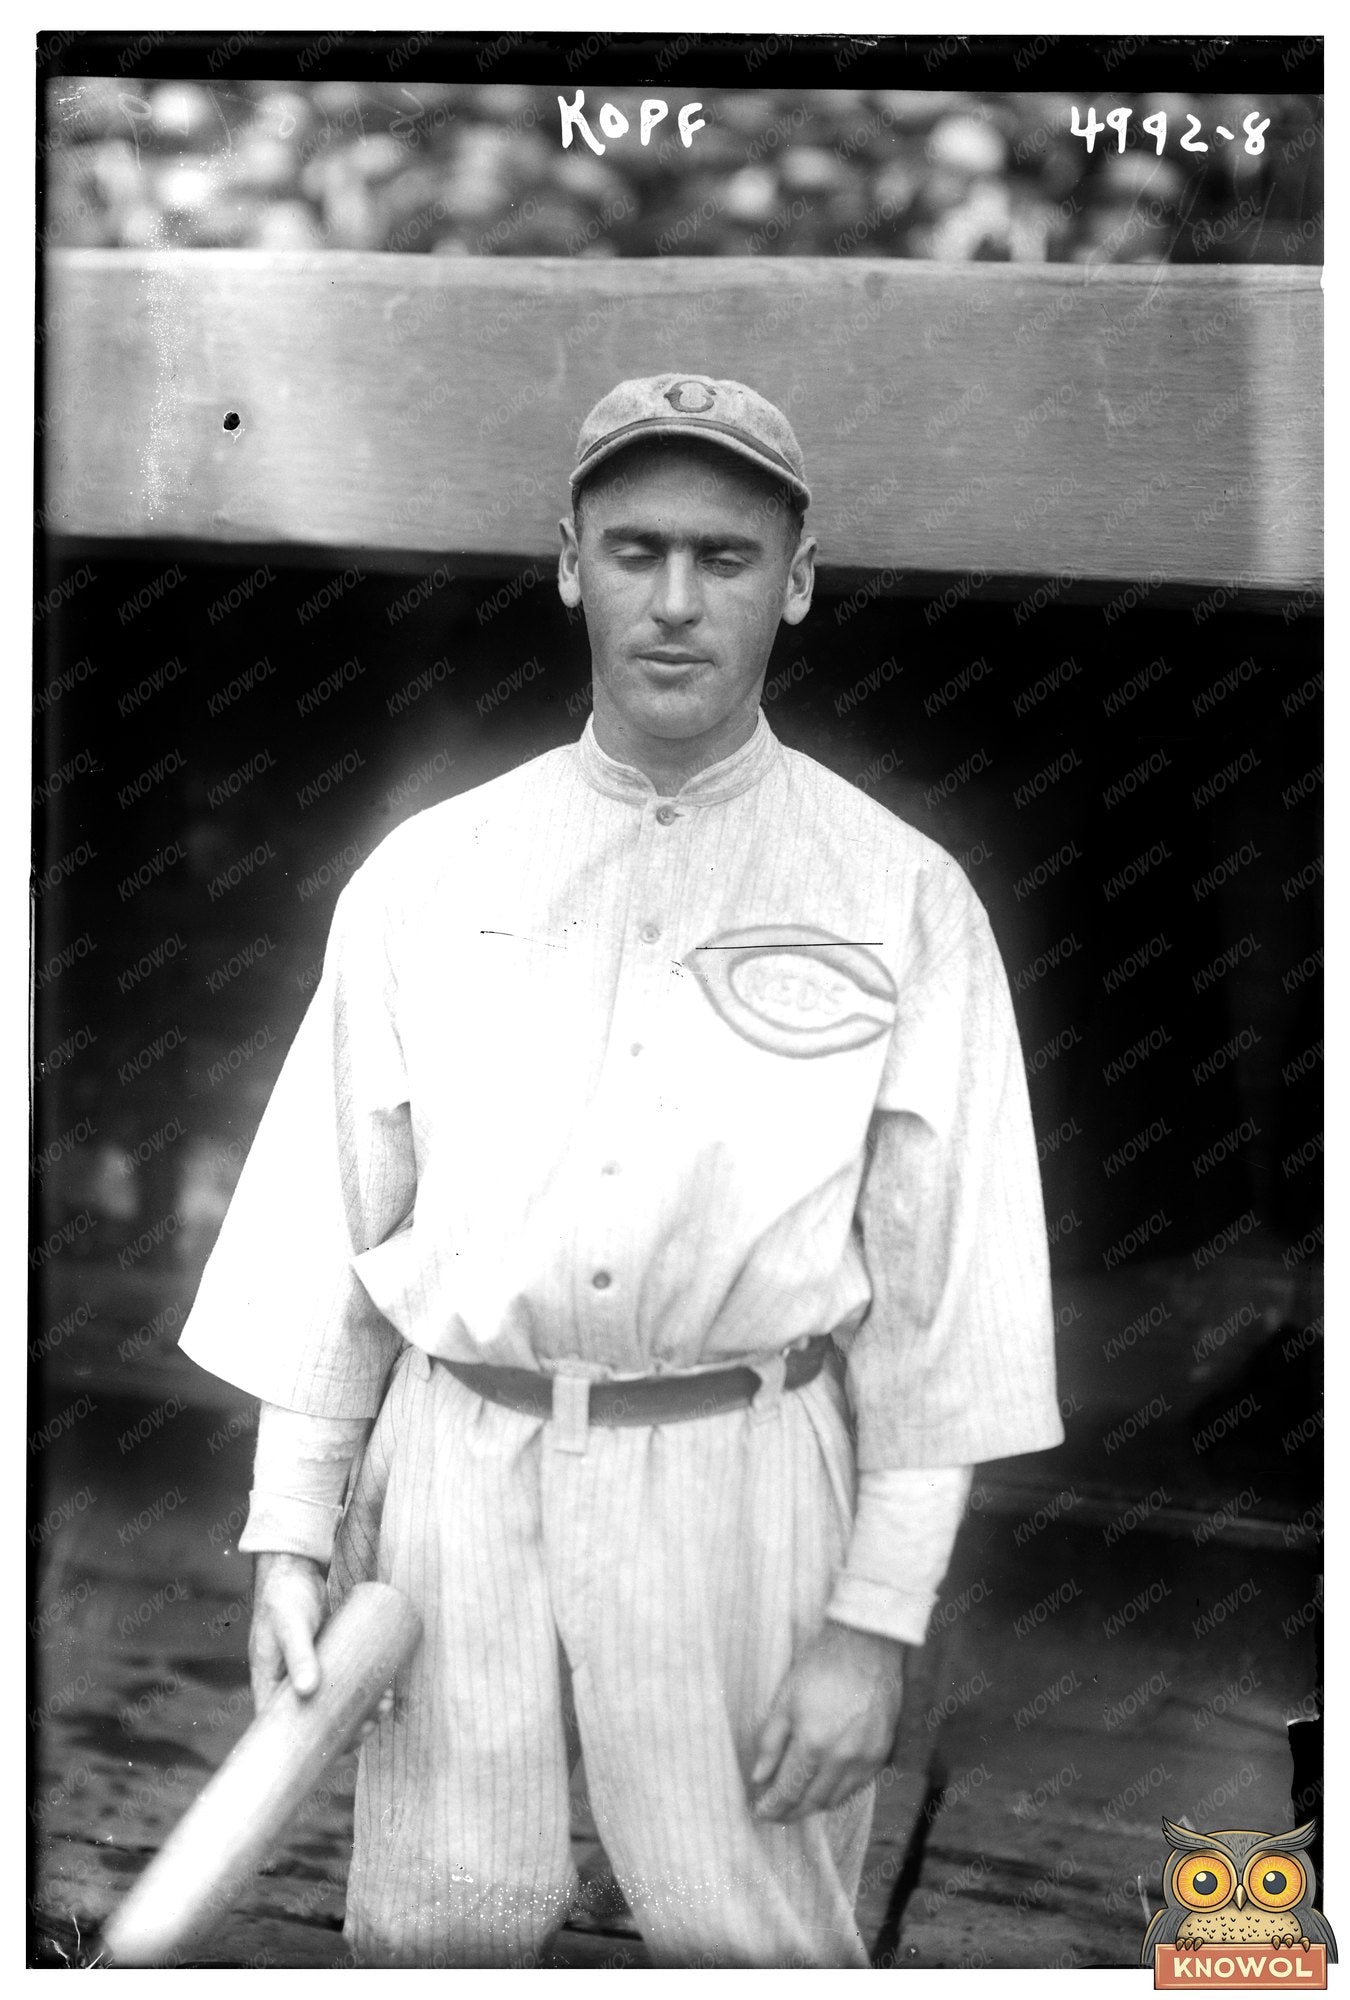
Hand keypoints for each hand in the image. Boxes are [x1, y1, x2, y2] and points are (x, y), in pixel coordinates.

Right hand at [248, 1554, 394, 1742]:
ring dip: (359, 1710)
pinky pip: (343, 1681)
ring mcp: (307, 1671)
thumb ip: (298, 1654)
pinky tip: (384, 1688)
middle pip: (314, 1722)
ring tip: (384, 1705)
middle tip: (371, 1727)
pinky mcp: (326, 1657)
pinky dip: (362, 1689)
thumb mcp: (290, 1625)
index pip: (285, 1730)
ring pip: (333, 1704)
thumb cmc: (284, 1597)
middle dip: (344, 1731)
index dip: (310, 1748)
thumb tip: (308, 1692)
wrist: (293, 1567)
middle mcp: (288, 1684)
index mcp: (269, 1685)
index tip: (339, 1754)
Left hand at [749, 1621, 904, 1823]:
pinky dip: (838, 1792)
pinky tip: (825, 1785)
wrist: (866, 1647)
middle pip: (812, 1802)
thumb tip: (759, 1778)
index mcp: (813, 1743)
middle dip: (790, 1811)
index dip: (772, 1807)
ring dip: (814, 1804)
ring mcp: (865, 1758)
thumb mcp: (785, 1699)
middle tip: (775, 1811)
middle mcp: (841, 1758)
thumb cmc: (820, 1667)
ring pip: (836, 1799)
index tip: (759, 1812)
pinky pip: (857, 1787)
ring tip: (797, 1801)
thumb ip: (770, 1742)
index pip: (788, 1792)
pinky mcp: (881, 1754)